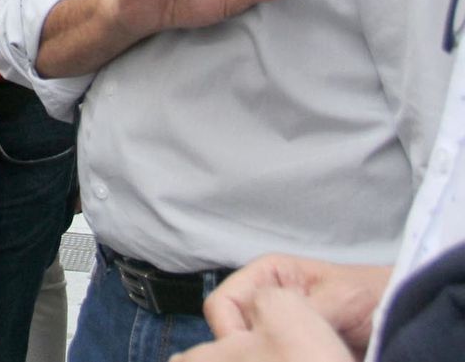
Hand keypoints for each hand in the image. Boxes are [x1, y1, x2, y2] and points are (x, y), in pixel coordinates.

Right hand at [204, 255, 389, 352]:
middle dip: (248, 350)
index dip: (230, 332)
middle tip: (278, 361)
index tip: (256, 354)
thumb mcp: (341, 299)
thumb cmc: (376, 296)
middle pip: (229, 331)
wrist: (407, 318)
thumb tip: (274, 336)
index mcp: (266, 276)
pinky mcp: (289, 351)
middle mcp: (264, 301)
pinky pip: (270, 359)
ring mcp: (276, 328)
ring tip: (293, 361)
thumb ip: (304, 311)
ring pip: (249, 350)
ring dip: (266, 358)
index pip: (222, 305)